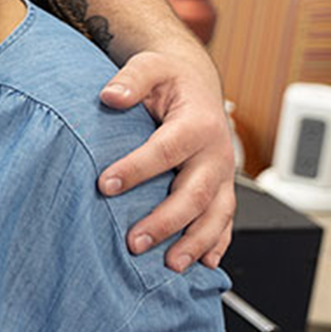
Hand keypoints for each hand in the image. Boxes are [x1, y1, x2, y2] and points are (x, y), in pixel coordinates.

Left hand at [97, 50, 236, 271]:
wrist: (197, 83)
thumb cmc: (169, 78)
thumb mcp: (149, 67)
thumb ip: (131, 79)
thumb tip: (109, 95)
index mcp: (198, 123)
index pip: (166, 151)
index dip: (136, 169)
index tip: (105, 184)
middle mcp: (217, 153)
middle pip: (195, 193)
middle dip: (166, 221)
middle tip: (134, 242)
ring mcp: (223, 174)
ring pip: (216, 214)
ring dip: (195, 242)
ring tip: (170, 265)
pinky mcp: (223, 188)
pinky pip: (225, 220)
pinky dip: (217, 243)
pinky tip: (203, 265)